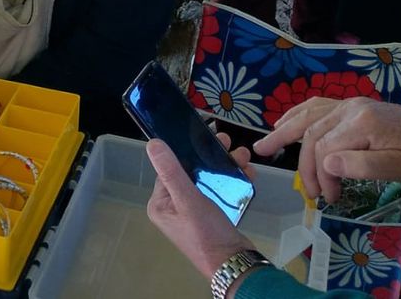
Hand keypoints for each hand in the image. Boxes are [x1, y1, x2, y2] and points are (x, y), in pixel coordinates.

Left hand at [146, 138, 256, 278]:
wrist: (235, 263)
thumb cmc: (206, 233)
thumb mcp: (188, 199)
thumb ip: (171, 171)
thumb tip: (152, 143)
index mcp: (160, 204)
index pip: (170, 169)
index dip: (188, 152)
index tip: (207, 137)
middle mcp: (174, 207)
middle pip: (192, 172)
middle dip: (211, 157)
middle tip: (229, 143)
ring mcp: (193, 212)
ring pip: (208, 179)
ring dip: (225, 166)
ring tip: (242, 156)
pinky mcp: (212, 215)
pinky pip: (219, 191)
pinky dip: (232, 181)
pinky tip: (247, 172)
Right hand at [253, 97, 400, 203]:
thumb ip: (363, 165)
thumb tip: (326, 163)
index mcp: (362, 123)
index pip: (325, 148)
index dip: (321, 175)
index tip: (330, 199)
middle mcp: (350, 108)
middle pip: (312, 133)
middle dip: (305, 165)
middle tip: (308, 193)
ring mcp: (349, 104)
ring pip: (308, 116)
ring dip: (285, 132)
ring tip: (264, 146)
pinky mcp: (351, 106)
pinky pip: (317, 107)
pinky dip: (297, 116)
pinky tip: (284, 124)